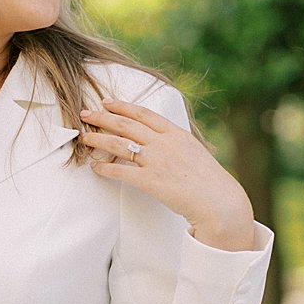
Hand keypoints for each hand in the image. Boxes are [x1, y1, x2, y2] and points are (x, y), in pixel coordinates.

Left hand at [79, 96, 258, 250]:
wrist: (219, 201)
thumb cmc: (209, 181)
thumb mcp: (196, 152)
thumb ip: (177, 144)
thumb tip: (164, 140)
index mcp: (176, 133)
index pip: (143, 113)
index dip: (122, 106)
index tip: (107, 101)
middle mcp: (163, 143)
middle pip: (125, 124)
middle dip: (102, 117)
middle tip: (85, 114)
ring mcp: (156, 161)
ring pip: (118, 145)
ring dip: (98, 139)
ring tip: (84, 137)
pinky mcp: (151, 181)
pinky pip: (121, 172)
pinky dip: (104, 169)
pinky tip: (94, 168)